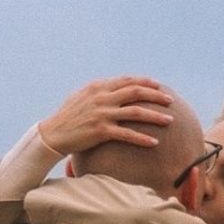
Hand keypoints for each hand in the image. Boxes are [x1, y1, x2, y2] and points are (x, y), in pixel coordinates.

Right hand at [37, 77, 173, 154]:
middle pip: (136, 92)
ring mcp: (102, 114)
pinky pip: (127, 134)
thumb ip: (97, 90)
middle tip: (170, 101)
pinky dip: (142, 138)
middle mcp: (102, 98)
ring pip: (136, 112)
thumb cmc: (66, 117)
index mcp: (98, 87)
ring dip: (156, 116)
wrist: (52, 134)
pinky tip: (154, 143)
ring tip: (170, 121)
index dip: (145, 82)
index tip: (159, 86)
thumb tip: (112, 86)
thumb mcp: (80, 97)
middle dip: (157, 95)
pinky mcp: (101, 131)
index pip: (127, 80)